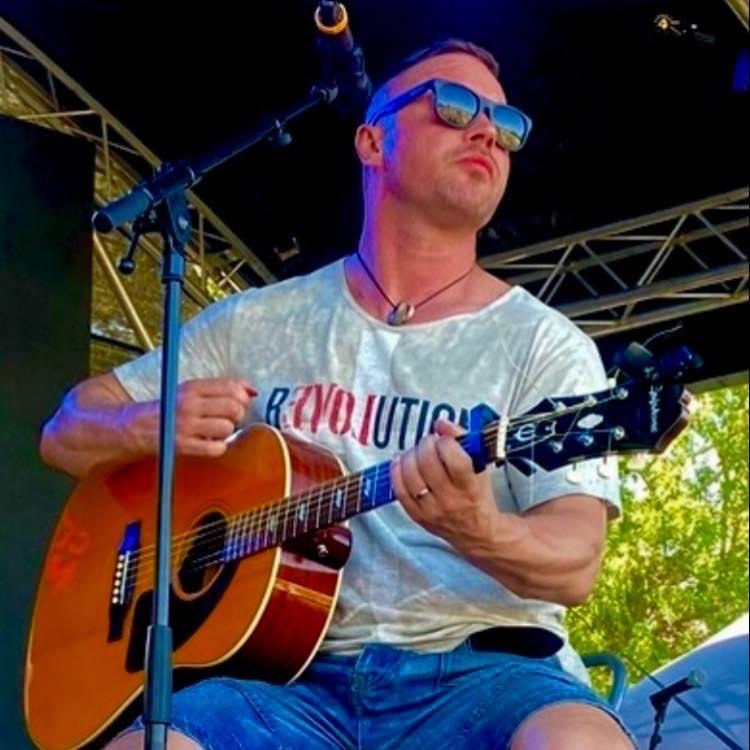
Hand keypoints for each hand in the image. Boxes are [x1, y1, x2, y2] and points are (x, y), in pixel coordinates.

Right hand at [123, 377, 256, 457]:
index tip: (241, 401)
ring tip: (214, 430)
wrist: (136, 427)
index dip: (243, 396)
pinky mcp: (183, 446)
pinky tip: (209, 442)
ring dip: (226, 432)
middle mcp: (189, 404)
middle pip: (234, 408)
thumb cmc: (170, 407)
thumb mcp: (191, 390)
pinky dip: (218, 447)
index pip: (232, 388)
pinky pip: (217, 448)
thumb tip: (253, 391)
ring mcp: (186, 426)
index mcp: (192, 387)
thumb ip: (222, 387)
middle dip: (237, 415)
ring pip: (227, 428)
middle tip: (227, 417)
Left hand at [391, 420, 496, 546]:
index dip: (446, 442)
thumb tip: (442, 423)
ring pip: (411, 476)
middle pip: (428, 465)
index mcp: (471, 487)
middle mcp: (451, 500)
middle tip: (430, 441)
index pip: (456, 461)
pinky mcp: (417, 516)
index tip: (445, 437)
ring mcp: (431, 509)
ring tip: (418, 451)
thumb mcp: (479, 466)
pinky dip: (397, 471)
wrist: (476, 531)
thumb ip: (463, 440)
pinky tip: (401, 462)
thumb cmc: (477, 494)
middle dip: (426, 444)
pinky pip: (399, 490)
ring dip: (411, 455)